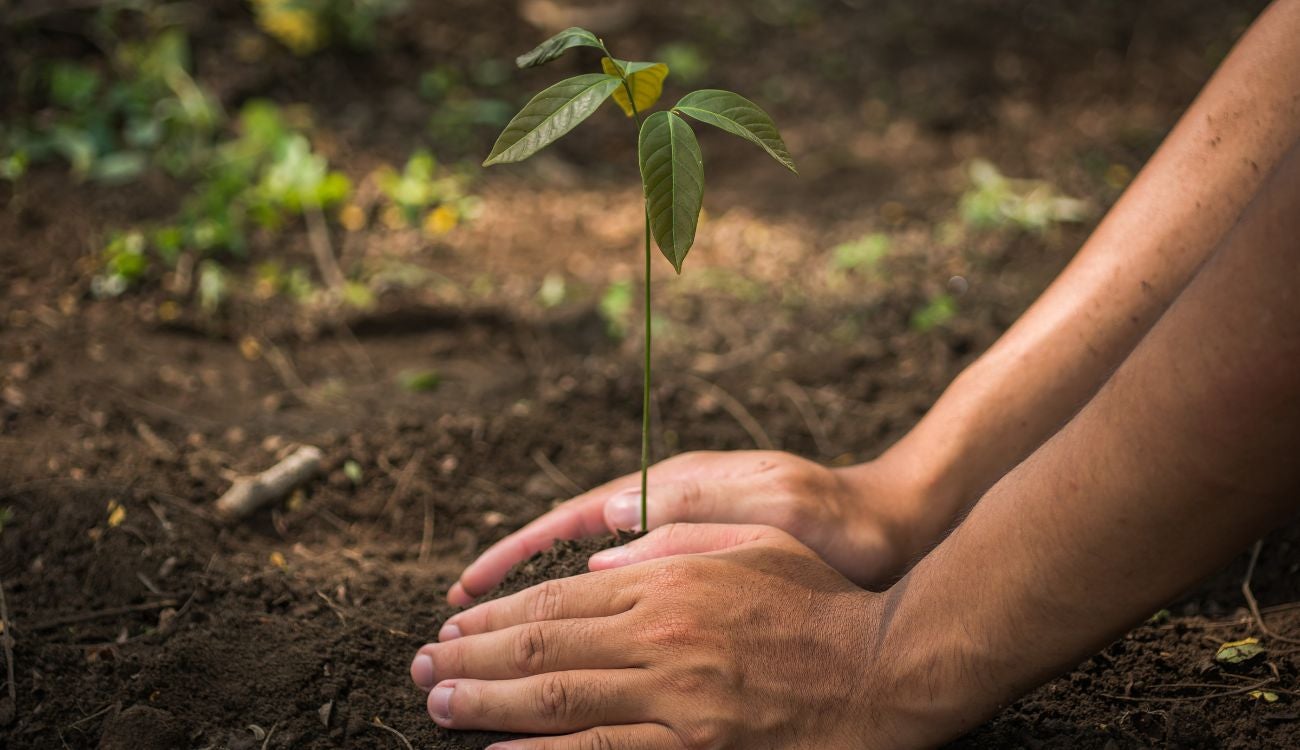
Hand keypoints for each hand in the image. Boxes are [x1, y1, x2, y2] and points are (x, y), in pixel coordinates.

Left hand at [415, 525, 914, 748]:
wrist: (888, 666)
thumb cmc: (822, 602)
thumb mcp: (753, 544)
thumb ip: (676, 541)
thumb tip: (604, 555)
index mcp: (670, 579)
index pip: (558, 597)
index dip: (497, 613)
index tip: (454, 624)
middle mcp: (662, 633)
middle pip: (543, 642)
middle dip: (471, 656)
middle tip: (421, 666)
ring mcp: (678, 695)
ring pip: (558, 696)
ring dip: (487, 701)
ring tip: (438, 703)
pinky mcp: (699, 746)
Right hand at [449, 449, 946, 604]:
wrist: (893, 524)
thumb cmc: (839, 516)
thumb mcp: (775, 504)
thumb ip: (696, 508)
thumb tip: (610, 524)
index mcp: (672, 492)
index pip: (572, 520)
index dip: (515, 560)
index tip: (466, 591)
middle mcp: (663, 514)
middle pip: (566, 558)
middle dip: (505, 598)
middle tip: (448, 635)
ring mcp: (679, 543)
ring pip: (587, 583)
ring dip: (532, 616)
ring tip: (478, 648)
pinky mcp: (698, 571)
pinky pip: (624, 598)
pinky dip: (585, 621)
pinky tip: (558, 655)